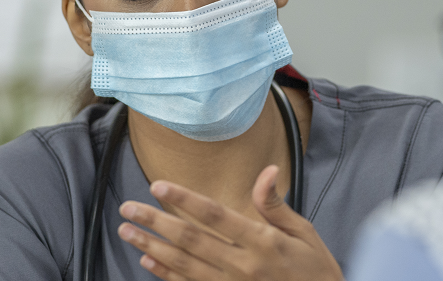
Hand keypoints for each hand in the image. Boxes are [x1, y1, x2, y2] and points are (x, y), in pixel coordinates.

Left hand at [117, 165, 343, 280]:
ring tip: (127, 231)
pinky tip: (148, 260)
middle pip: (191, 240)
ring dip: (152, 247)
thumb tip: (266, 172)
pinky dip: (166, 274)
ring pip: (184, 265)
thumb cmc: (315, 270)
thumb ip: (275, 205)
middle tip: (127, 208)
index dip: (184, 199)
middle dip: (155, 222)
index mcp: (264, 242)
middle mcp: (244, 265)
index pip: (216, 215)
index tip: (158, 185)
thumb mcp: (304, 233)